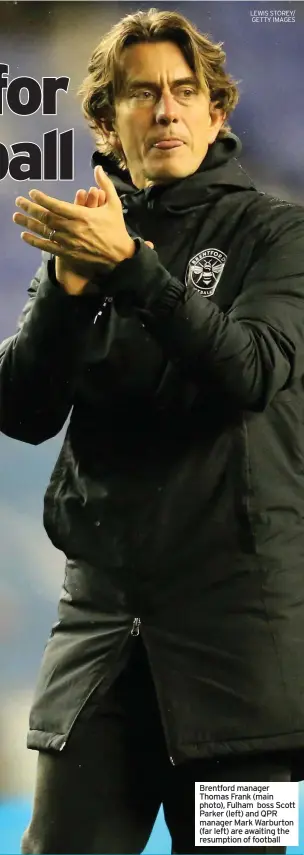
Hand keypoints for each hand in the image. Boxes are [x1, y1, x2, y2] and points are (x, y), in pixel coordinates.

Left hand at [13, 165, 153, 294]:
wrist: (119, 256)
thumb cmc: (116, 228)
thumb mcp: (114, 204)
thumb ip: (105, 185)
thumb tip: (98, 168)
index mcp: (82, 215)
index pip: (56, 205)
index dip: (42, 198)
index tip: (32, 193)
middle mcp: (72, 228)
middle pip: (46, 217)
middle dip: (30, 208)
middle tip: (18, 201)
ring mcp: (68, 242)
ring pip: (44, 231)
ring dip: (28, 223)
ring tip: (16, 216)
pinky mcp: (67, 253)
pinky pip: (47, 247)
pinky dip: (34, 241)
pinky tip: (24, 236)